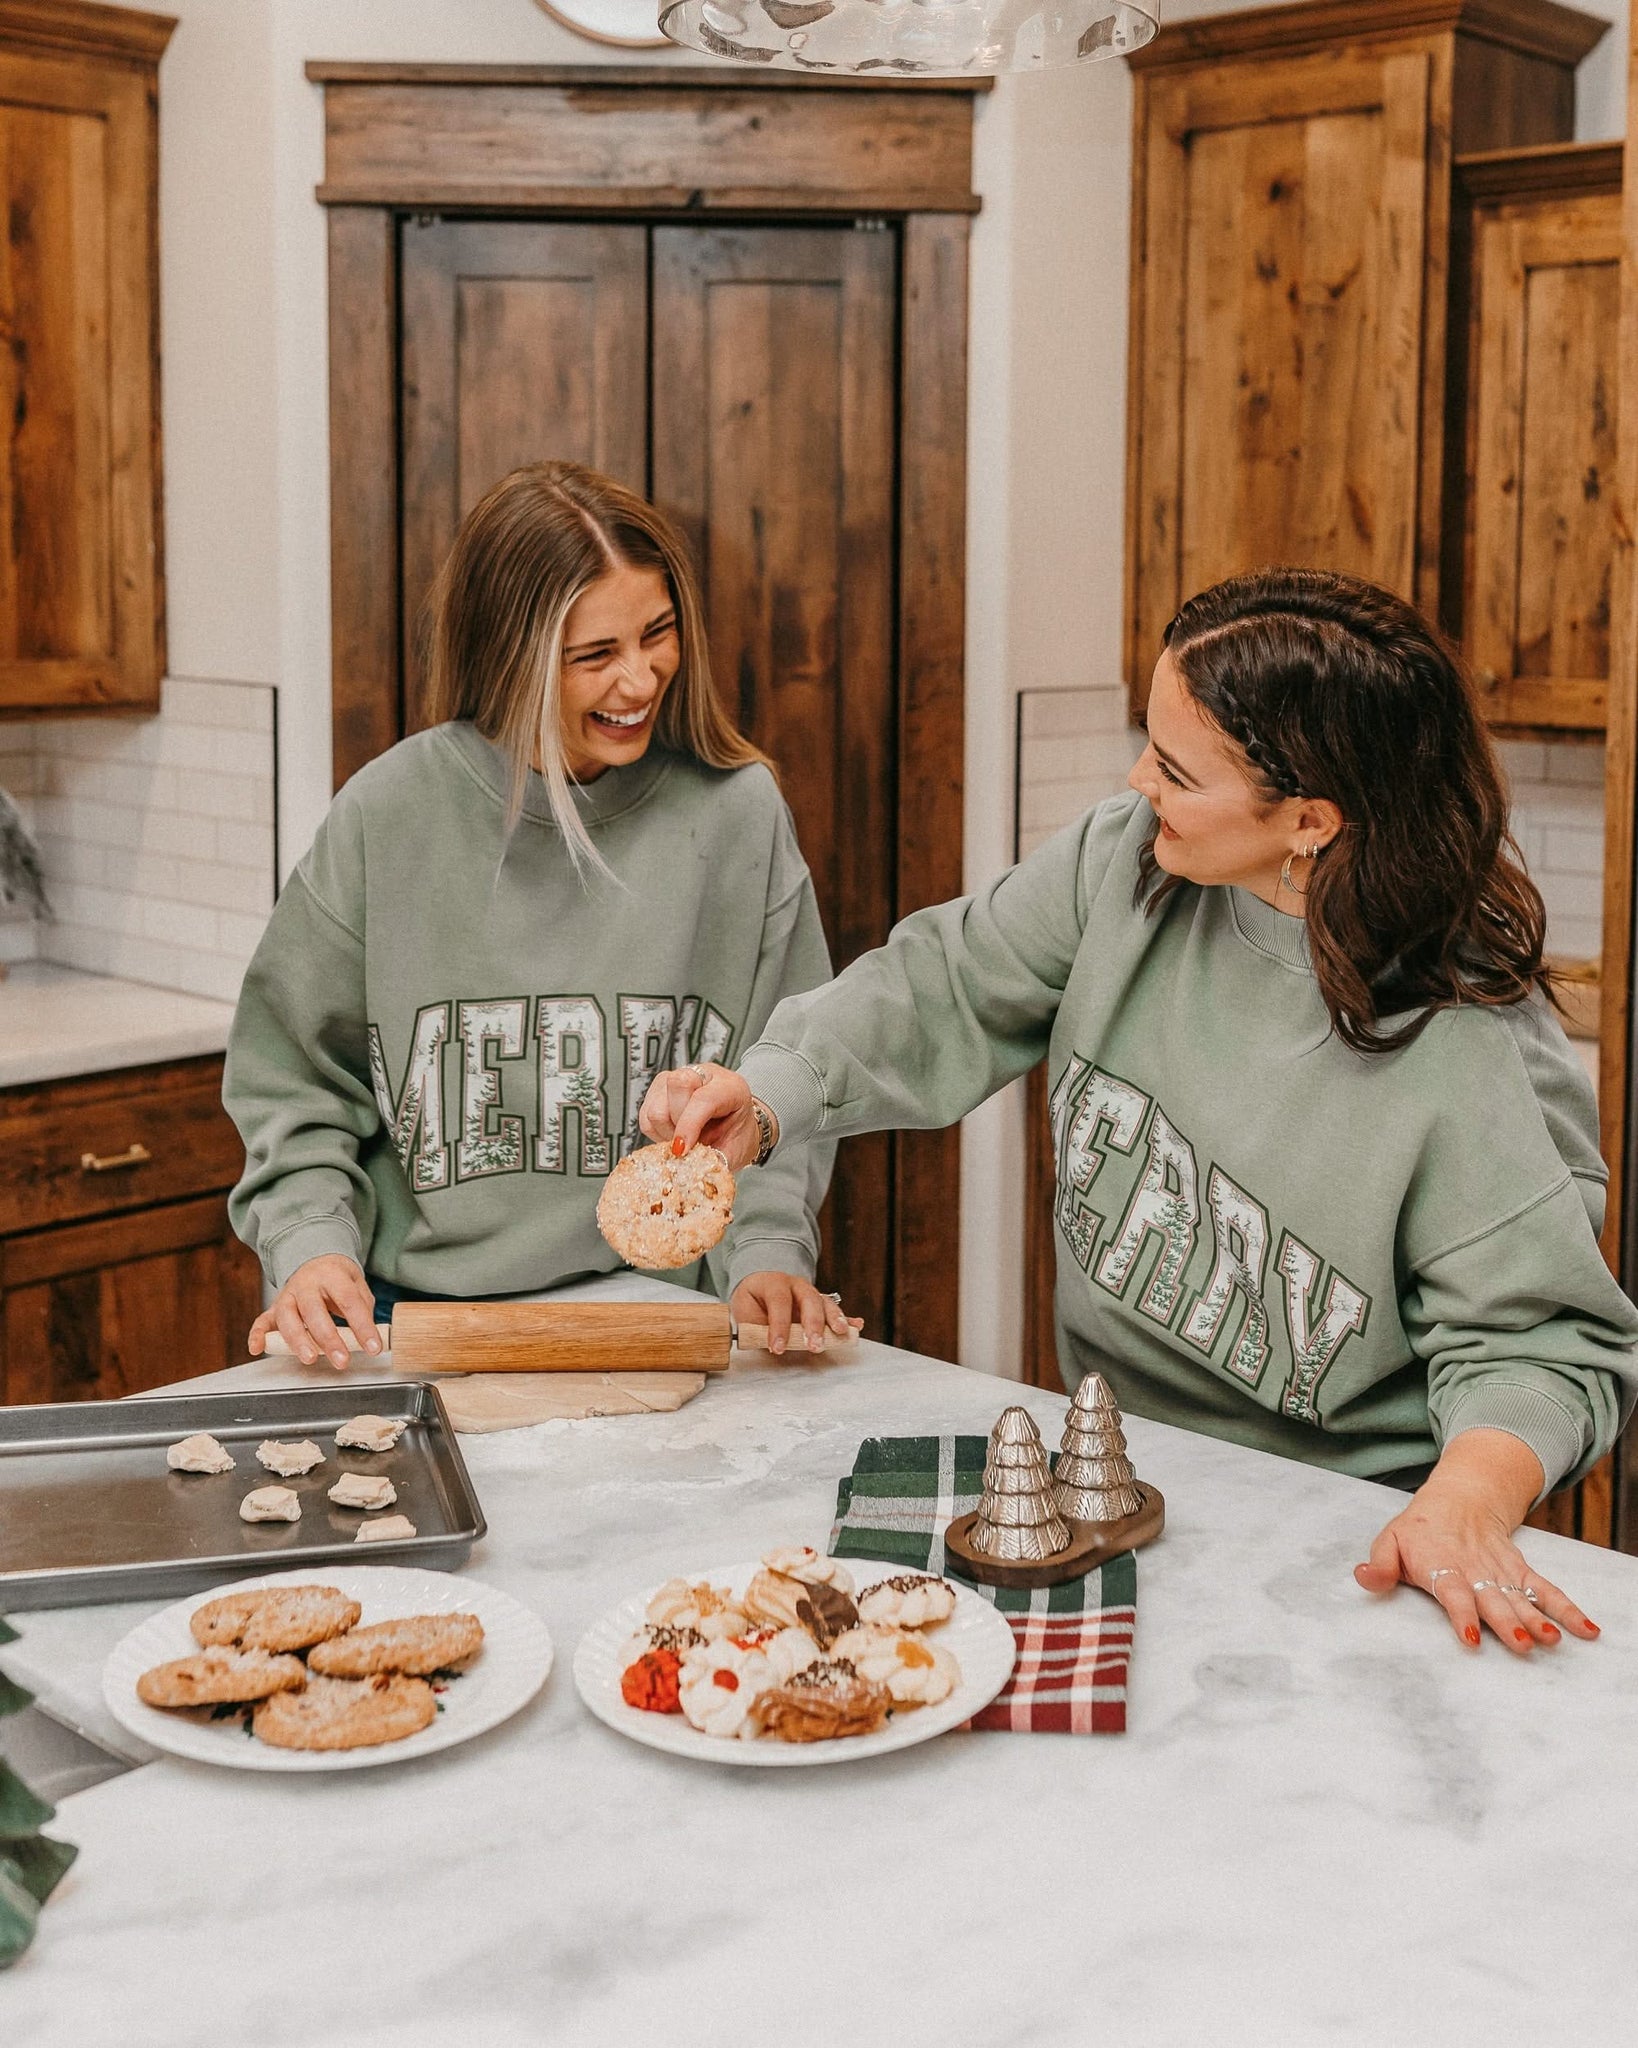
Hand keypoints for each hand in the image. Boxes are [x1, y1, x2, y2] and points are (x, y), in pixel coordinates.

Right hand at [247, 1255, 382, 1371]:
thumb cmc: (339, 1279)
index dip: (362, 1326)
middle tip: (342, 1360)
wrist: (315, 1260)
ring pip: (288, 1318)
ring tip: (310, 1358)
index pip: (349, 1301)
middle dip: (329, 1339)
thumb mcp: (357, 1286)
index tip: (373, 1347)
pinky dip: (257, 1335)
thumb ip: (362, 1309)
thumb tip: (372, 1337)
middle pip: (315, 1311)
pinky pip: (262, 1321)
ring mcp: (288, 1295)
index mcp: (332, 1275)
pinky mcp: (274, 1307)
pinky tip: (257, 1349)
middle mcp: (307, 1284)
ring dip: (298, 1341)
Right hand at [640, 1062, 761, 1169]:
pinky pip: (646, 1116)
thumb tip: (689, 1167)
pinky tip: (673, 1134)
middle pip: (676, 1086)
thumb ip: (715, 1156)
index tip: (683, 1150)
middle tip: (689, 1143)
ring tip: (683, 1139)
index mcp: (729, 1086)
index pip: (703, 1098)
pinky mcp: (657, 1091)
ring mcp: (676, 1080)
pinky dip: (657, 1132)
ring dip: (666, 1131)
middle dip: (677, 1124)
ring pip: (656, 1105)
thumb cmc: (736, 1135)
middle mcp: (702, 1075)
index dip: (689, 1126)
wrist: (734, 1129)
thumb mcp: (735, 1149)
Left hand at [731, 1274, 863, 1357]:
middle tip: (814, 1345)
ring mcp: (811, 1293)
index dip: (779, 1326)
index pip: (779, 1302)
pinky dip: (847, 1319)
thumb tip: (763, 1342)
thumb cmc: (752, 1303)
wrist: (759, 1289)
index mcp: (774, 1283)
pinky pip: (836, 1310)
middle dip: (813, 1324)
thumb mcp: (744, 1312)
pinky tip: (856, 1326)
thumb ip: (755, 1326)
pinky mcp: (820, 1305)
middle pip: (809, 1300)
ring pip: (825, 1303)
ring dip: (834, 1319)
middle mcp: (796, 1285)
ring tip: (840, 1333)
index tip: (777, 1348)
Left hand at [1353, 1429, 1598, 1653]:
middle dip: (1507, 1623)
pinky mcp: (1521, 1572)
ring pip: (1523, 1597)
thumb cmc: (1419, 1529)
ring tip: (1553, 1640)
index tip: (1469, 1636)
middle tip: (1523, 1644)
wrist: (1459, 1499)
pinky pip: (1547, 1590)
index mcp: (1443, 1565)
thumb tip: (1363, 1578)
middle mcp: (1476, 1572)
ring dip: (1540, 1618)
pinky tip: (1587, 1629)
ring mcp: (1502, 1573)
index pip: (1453, 1592)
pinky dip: (1568, 1609)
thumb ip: (1379, 1564)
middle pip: (1493, 1600)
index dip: (1461, 1613)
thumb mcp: (1390, 1540)